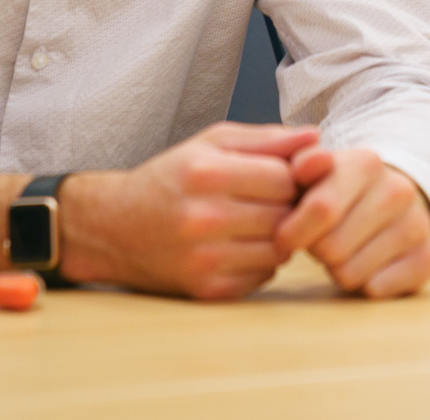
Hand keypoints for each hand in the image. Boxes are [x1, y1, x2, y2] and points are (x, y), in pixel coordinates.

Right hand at [60, 121, 319, 298]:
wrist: (113, 227)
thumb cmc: (172, 177)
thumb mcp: (212, 142)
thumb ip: (267, 139)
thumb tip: (316, 139)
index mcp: (207, 173)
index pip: (286, 177)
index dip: (292, 176)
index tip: (281, 175)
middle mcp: (204, 218)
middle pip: (286, 214)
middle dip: (288, 206)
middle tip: (270, 200)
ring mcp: (205, 259)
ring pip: (281, 249)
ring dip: (278, 235)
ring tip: (256, 221)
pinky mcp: (207, 290)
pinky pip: (264, 275)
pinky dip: (262, 261)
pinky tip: (242, 246)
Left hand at [276, 147, 429, 298]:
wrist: (390, 198)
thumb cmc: (338, 190)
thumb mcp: (314, 171)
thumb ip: (301, 164)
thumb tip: (308, 165)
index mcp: (366, 163)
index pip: (320, 210)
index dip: (292, 232)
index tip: (285, 236)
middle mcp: (399, 190)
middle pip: (332, 249)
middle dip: (317, 251)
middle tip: (324, 239)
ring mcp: (419, 223)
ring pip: (350, 275)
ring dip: (339, 269)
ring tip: (346, 249)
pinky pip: (378, 290)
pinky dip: (366, 284)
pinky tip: (369, 264)